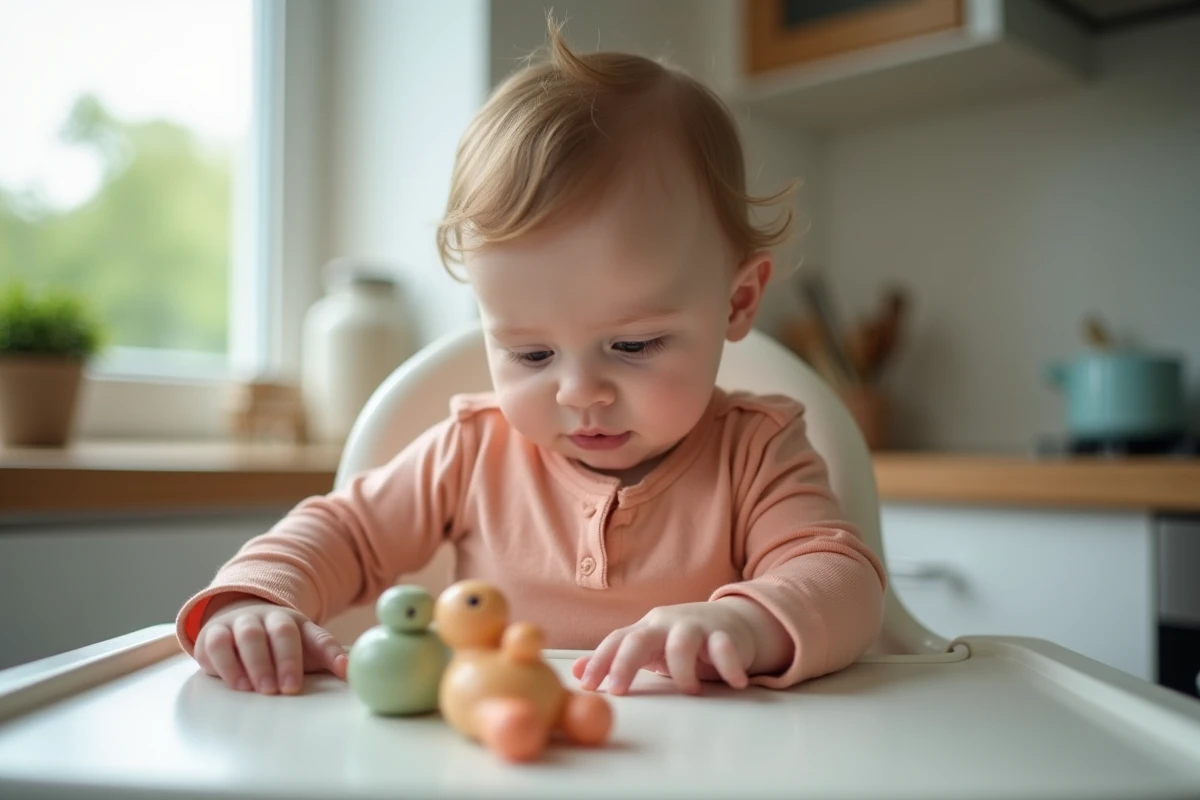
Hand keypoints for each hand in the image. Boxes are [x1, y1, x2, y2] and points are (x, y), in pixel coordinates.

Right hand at [193, 592, 347, 694]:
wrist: (236, 622)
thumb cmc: (276, 645)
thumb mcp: (304, 650)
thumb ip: (327, 658)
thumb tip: (352, 673)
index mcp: (297, 622)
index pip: (318, 635)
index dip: (331, 653)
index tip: (341, 671)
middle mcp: (270, 618)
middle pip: (282, 631)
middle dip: (287, 659)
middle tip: (288, 688)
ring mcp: (241, 623)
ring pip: (250, 635)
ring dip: (257, 663)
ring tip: (262, 690)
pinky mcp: (213, 633)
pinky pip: (217, 643)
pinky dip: (227, 664)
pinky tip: (237, 684)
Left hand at [571, 598, 785, 695]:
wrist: (731, 621)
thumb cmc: (682, 640)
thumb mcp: (648, 647)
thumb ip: (616, 658)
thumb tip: (576, 672)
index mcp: (645, 629)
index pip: (616, 641)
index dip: (599, 661)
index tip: (585, 686)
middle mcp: (666, 624)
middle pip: (640, 639)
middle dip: (624, 664)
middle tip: (616, 690)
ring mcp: (695, 627)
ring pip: (681, 644)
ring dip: (682, 672)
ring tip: (690, 692)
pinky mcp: (725, 634)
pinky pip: (725, 647)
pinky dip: (729, 665)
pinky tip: (734, 682)